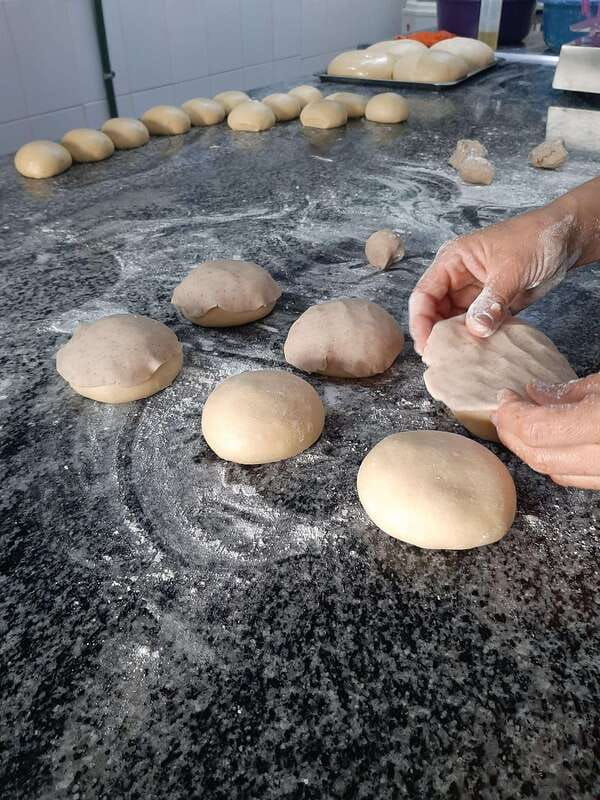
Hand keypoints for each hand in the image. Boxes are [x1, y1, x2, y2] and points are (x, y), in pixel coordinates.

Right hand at [408, 209, 577, 354]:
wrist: (567, 238)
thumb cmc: (536, 238)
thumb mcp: (511, 269)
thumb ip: (492, 301)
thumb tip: (476, 330)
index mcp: (452, 261)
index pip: (424, 294)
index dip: (421, 322)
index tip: (427, 346)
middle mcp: (457, 279)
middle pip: (434, 312)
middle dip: (436, 335)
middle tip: (442, 359)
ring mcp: (474, 293)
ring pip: (453, 322)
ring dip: (457, 340)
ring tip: (460, 360)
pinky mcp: (490, 305)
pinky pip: (476, 326)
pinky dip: (476, 340)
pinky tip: (479, 354)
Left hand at [492, 374, 599, 489]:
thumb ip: (567, 392)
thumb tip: (534, 393)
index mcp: (598, 425)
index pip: (535, 429)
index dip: (512, 414)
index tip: (504, 398)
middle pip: (538, 456)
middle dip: (513, 434)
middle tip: (503, 414)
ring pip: (554, 472)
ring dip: (530, 451)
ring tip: (520, 427)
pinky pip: (576, 480)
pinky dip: (556, 463)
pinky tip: (549, 445)